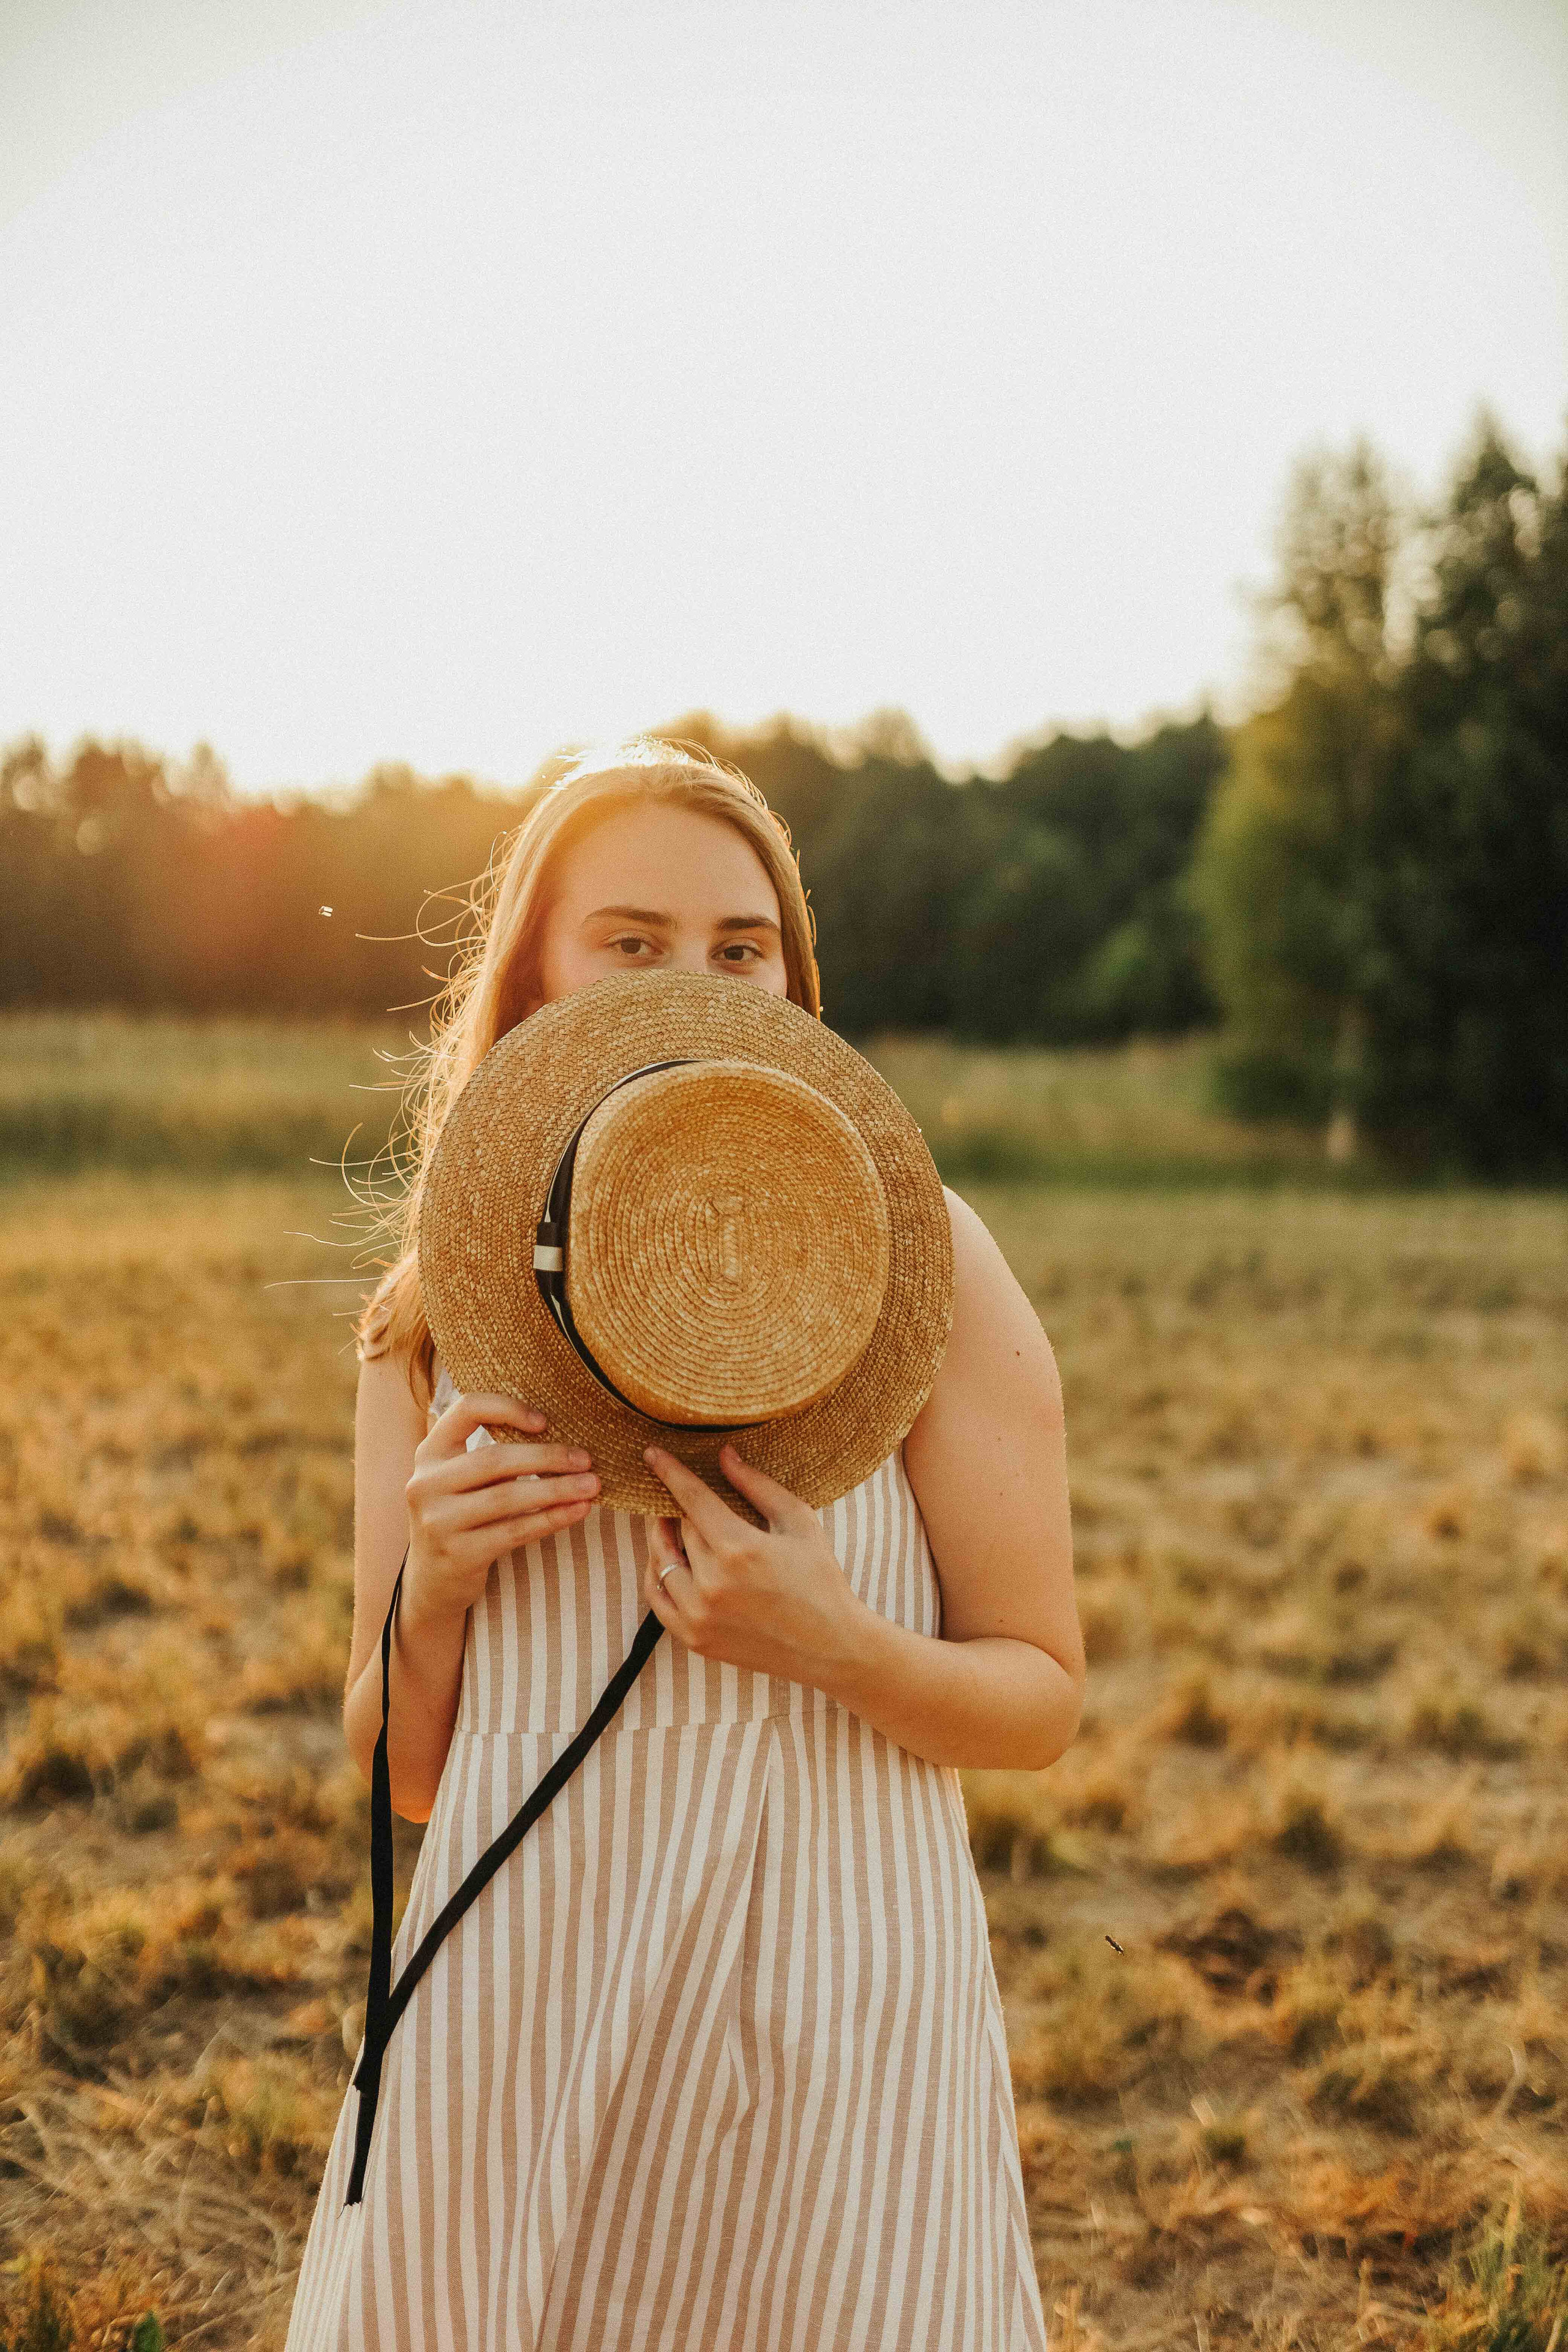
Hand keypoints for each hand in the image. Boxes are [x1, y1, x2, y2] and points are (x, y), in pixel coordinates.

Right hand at [403, 1392, 598, 1632]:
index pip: (466, 1411)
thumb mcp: (462, 1481)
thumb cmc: (460, 1518)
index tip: (544, 1422)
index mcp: (430, 1453)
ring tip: (592, 1486)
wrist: (432, 1580)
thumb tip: (563, 1444)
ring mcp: (438, 1521)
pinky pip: (514, 1531)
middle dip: (547, 1457)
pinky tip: (577, 1511)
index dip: (507, 1409)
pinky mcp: (457, 1554)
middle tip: (586, 1459)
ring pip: (507, 1497)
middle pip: (494, 1459)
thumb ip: (493, 1459)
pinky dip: (550, 1519)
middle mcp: (425, 1484)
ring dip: (556, 1489)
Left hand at [641, 1442, 865, 1691]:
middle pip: (678, 1527)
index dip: (670, 1472)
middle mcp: (712, 1582)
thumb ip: (757, 1485)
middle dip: (677, 1507)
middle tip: (680, 1495)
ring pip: (660, 1561)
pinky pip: (657, 1599)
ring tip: (668, 1523)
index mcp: (739, 1548)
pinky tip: (665, 1560)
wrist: (829, 1646)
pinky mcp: (694, 1638)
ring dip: (661, 1538)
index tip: (651, 1453)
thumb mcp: (798, 1521)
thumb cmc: (820, 1578)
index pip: (691, 1498)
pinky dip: (656, 1575)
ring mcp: (699, 1614)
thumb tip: (723, 1455)